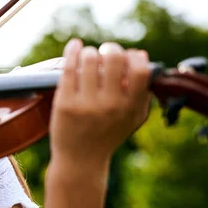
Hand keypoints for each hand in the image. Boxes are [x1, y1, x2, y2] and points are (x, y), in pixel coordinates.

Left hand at [49, 39, 151, 169]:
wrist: (80, 161)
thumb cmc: (107, 135)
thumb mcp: (132, 119)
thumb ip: (142, 93)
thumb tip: (143, 58)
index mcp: (130, 108)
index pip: (140, 71)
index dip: (135, 56)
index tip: (128, 55)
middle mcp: (110, 105)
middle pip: (114, 59)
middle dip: (111, 48)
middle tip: (106, 51)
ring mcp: (86, 104)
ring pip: (89, 59)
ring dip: (90, 52)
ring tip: (89, 55)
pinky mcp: (64, 103)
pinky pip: (68, 68)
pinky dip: (72, 51)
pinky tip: (75, 45)